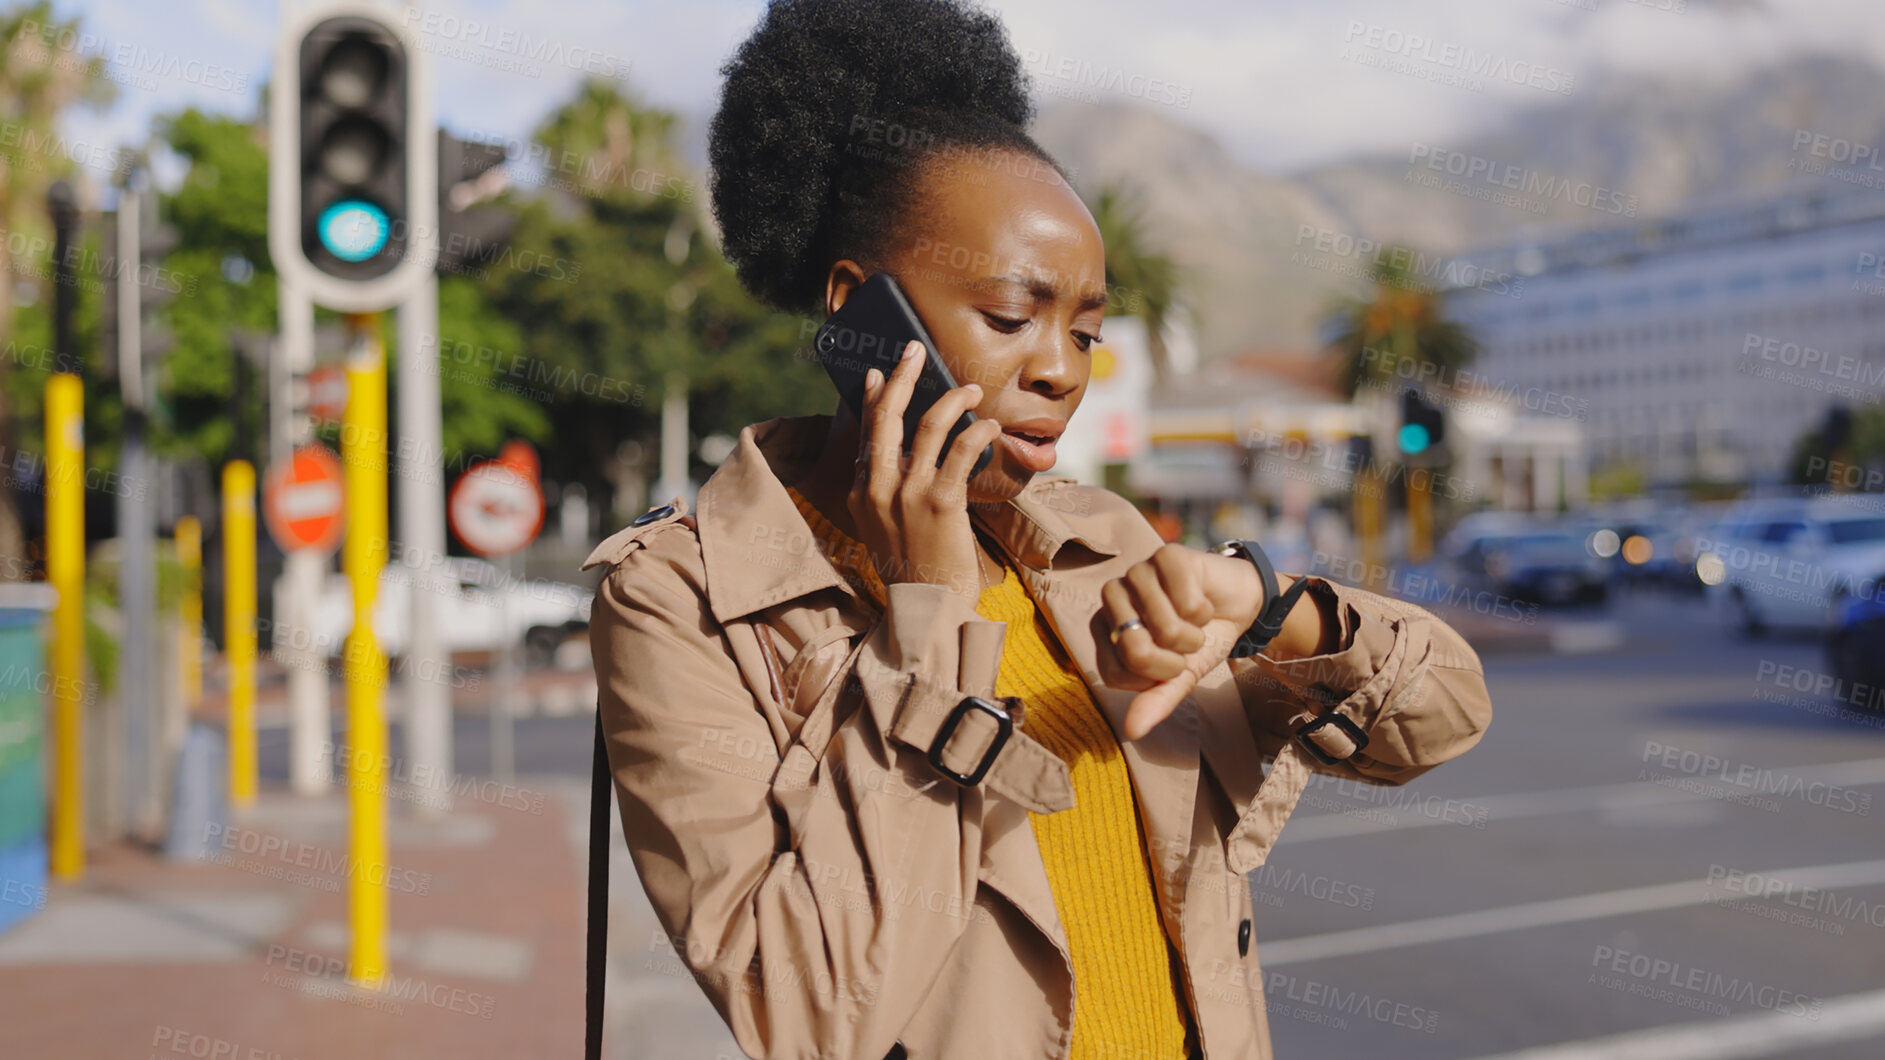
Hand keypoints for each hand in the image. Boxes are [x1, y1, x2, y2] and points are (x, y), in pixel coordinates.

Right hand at [847, 340, 1006, 599]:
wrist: (928, 609)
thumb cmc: (914, 568)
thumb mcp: (883, 527)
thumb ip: (883, 491)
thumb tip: (895, 454)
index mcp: (861, 491)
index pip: (866, 432)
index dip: (871, 398)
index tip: (878, 372)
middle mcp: (878, 488)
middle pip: (887, 417)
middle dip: (902, 377)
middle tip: (915, 350)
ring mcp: (908, 494)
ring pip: (929, 426)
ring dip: (953, 399)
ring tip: (971, 388)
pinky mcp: (941, 503)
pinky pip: (961, 451)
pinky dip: (977, 431)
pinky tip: (989, 426)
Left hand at [1094, 544, 1275, 739]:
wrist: (1238, 606)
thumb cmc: (1200, 640)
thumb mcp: (1181, 676)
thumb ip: (1156, 700)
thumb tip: (1133, 730)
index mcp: (1104, 628)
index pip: (1114, 673)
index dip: (1153, 678)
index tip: (1170, 664)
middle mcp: (1112, 597)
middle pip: (1135, 649)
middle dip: (1175, 659)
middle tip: (1186, 644)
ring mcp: (1137, 572)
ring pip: (1165, 626)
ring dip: (1194, 635)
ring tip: (1196, 622)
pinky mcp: (1166, 554)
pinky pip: (1187, 602)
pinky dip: (1205, 612)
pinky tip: (1203, 601)